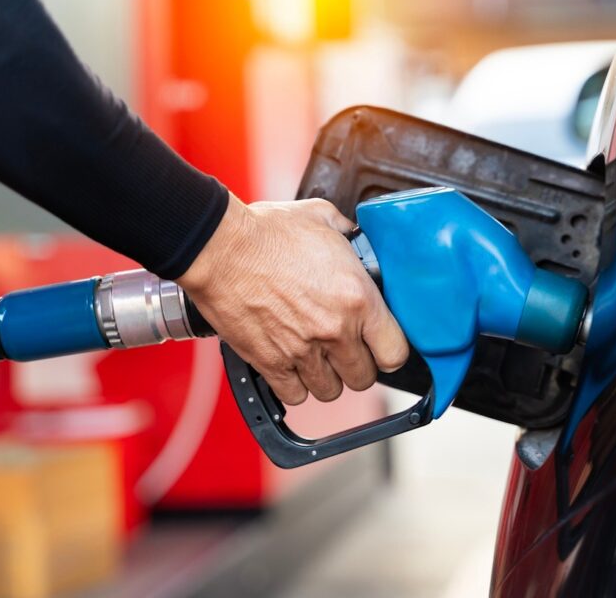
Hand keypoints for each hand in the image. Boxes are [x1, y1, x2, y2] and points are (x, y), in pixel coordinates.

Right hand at [177, 195, 408, 404]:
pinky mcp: (270, 362)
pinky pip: (295, 395)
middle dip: (357, 365)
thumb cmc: (268, 231)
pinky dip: (294, 385)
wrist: (220, 246)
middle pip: (364, 377)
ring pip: (330, 391)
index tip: (380, 345)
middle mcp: (335, 330)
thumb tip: (358, 242)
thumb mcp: (324, 219)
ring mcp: (302, 350)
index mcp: (358, 298)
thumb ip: (350, 236)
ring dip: (326, 376)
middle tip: (344, 348)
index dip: (389, 351)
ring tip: (316, 356)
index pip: (395, 352)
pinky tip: (291, 364)